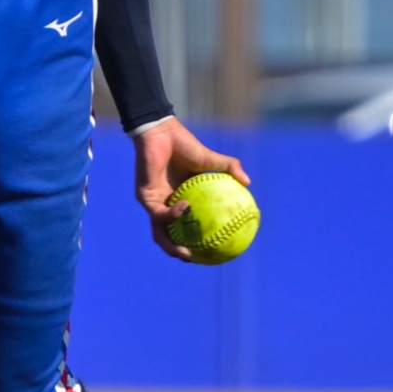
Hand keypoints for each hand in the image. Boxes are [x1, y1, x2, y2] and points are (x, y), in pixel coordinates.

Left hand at [134, 118, 247, 262]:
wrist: (162, 132)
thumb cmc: (183, 145)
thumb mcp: (210, 159)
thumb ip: (228, 168)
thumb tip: (249, 182)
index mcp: (178, 200)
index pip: (182, 228)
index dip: (191, 242)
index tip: (205, 253)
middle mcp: (164, 204)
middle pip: (167, 237)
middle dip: (177, 252)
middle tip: (193, 259)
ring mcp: (153, 202)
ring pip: (159, 231)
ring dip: (170, 245)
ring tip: (186, 252)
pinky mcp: (144, 196)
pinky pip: (159, 213)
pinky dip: (173, 215)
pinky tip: (185, 208)